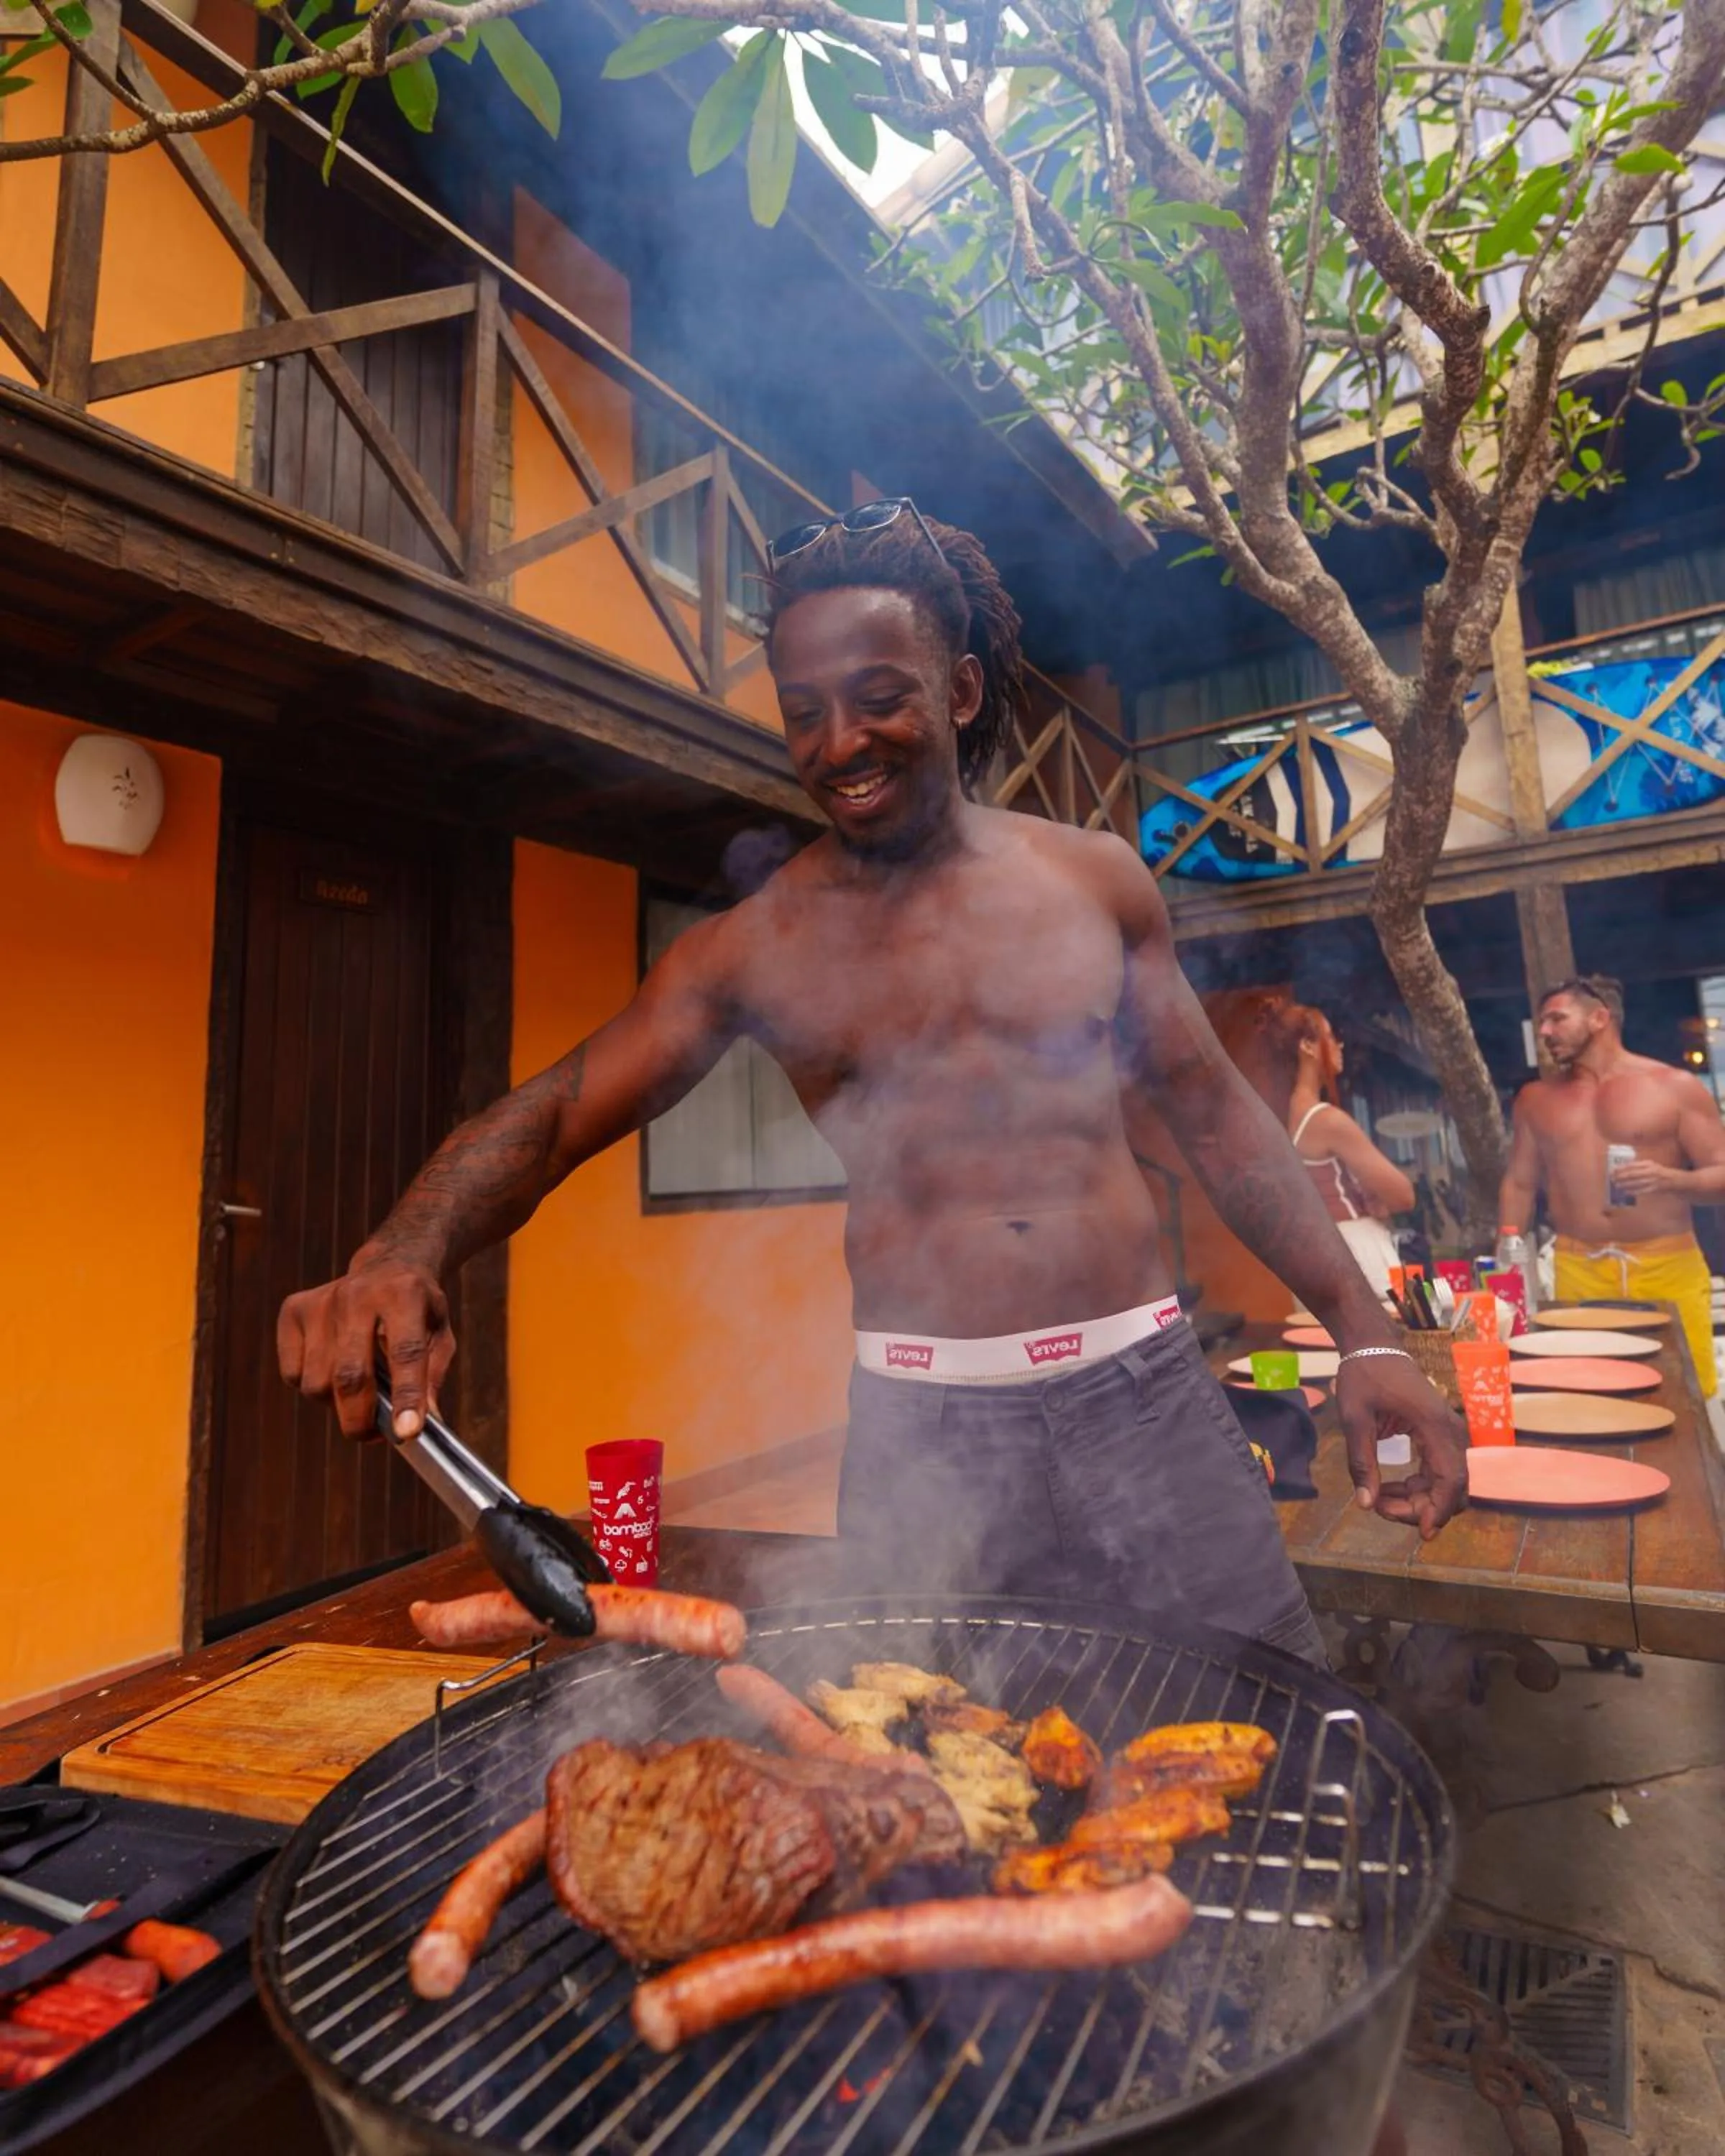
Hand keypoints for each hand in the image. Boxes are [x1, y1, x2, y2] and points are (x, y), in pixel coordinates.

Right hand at [277, 1252, 453, 1440]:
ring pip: (317, 1382)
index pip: (406, 1352)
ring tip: (358, 1394)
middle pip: (350, 1375)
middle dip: (360, 1418)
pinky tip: (333, 1370)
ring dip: (336, 1404)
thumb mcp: (440, 1334)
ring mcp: (322, 1301)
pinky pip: (293, 1373)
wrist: (386, 1265)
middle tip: (373, 1435)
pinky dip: (312, 1386)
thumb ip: (432, 1377)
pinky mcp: (294, 1310)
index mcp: (405, 1295)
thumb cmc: (417, 1309)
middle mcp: (359, 1294)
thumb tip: (418, 1425)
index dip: (407, 1396)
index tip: (407, 1433)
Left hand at [1334, 1355, 1467, 1539]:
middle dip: (1421, 1508)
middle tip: (1381, 1509)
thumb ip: (1361, 1462)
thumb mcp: (1354, 1418)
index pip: (1450, 1479)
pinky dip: (1418, 1486)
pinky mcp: (1438, 1434)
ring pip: (1445, 1482)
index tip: (1423, 1535)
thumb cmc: (1363, 1375)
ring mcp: (1447, 1432)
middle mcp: (1450, 1431)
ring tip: (1380, 1501)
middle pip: (1451, 1486)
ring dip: (1418, 1500)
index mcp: (1434, 1425)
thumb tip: (1365, 1504)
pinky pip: (1437, 1470)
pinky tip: (1388, 1489)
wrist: (1373, 1344)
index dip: (1438, 1510)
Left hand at [1613, 1157, 1680, 1196]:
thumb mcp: (1650, 1164)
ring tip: (1616, 1185)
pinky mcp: (1654, 1188)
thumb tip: (1624, 1168)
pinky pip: (1641, 1191)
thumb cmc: (1660, 1171)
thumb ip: (1639, 1165)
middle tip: (1612, 1178)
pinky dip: (1633, 1192)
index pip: (1632, 1165)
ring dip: (1625, 1184)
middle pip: (1632, 1174)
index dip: (1621, 1168)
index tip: (1613, 1170)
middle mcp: (1650, 1171)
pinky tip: (1626, 1192)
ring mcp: (1652, 1180)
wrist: (1674, 1179)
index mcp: (1648, 1164)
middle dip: (1620, 1176)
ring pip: (1635, 1183)